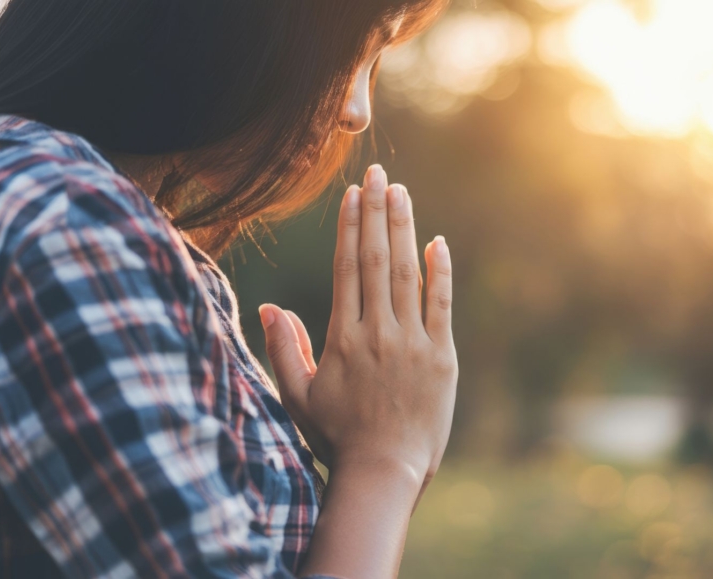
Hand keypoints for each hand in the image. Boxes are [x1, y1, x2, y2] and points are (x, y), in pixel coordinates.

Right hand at [259, 164, 457, 495]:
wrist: (385, 472)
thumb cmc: (337, 438)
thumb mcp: (298, 395)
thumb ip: (284, 348)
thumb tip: (269, 306)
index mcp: (343, 338)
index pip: (347, 268)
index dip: (350, 226)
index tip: (353, 194)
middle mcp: (378, 333)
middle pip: (377, 260)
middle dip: (377, 212)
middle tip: (379, 173)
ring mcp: (413, 343)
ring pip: (408, 274)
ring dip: (405, 230)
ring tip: (401, 193)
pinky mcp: (442, 358)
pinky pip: (442, 305)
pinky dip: (441, 273)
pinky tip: (439, 243)